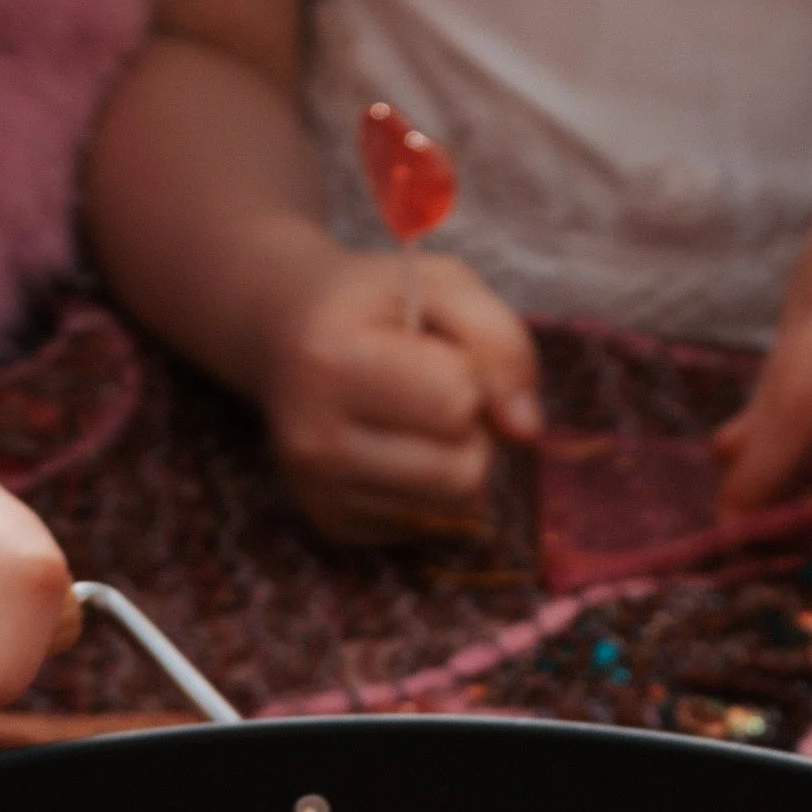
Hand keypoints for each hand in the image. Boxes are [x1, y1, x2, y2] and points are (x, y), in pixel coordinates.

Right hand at [251, 239, 539, 543]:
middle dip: (472, 430)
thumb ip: (500, 340)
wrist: (284, 336)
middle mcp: (315, 441)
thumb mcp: (443, 286)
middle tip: (434, 393)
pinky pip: (428, 525)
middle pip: (462, 471)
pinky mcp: (333, 525)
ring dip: (458, 463)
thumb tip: (526, 429)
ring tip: (417, 420)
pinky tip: (395, 448)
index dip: (471, 374)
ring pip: (453, 510)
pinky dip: (430, 490)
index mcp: (332, 362)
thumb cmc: (374, 306)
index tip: (438, 352)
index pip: (456, 401)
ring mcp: (320, 492)